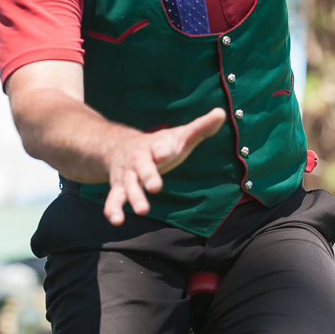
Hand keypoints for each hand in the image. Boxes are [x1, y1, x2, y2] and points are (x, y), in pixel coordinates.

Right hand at [103, 107, 225, 225]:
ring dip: (135, 197)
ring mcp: (128, 174)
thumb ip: (200, 128)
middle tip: (156, 186)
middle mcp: (139, 159)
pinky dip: (113, 209)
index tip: (164, 152)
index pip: (159, 146)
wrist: (119, 146)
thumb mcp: (179, 136)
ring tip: (143, 210)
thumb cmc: (159, 144)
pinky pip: (114, 198)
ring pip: (129, 185)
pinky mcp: (119, 187)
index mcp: (155, 145)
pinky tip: (116, 220)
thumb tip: (222, 113)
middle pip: (143, 167)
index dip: (161, 149)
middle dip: (149, 176)